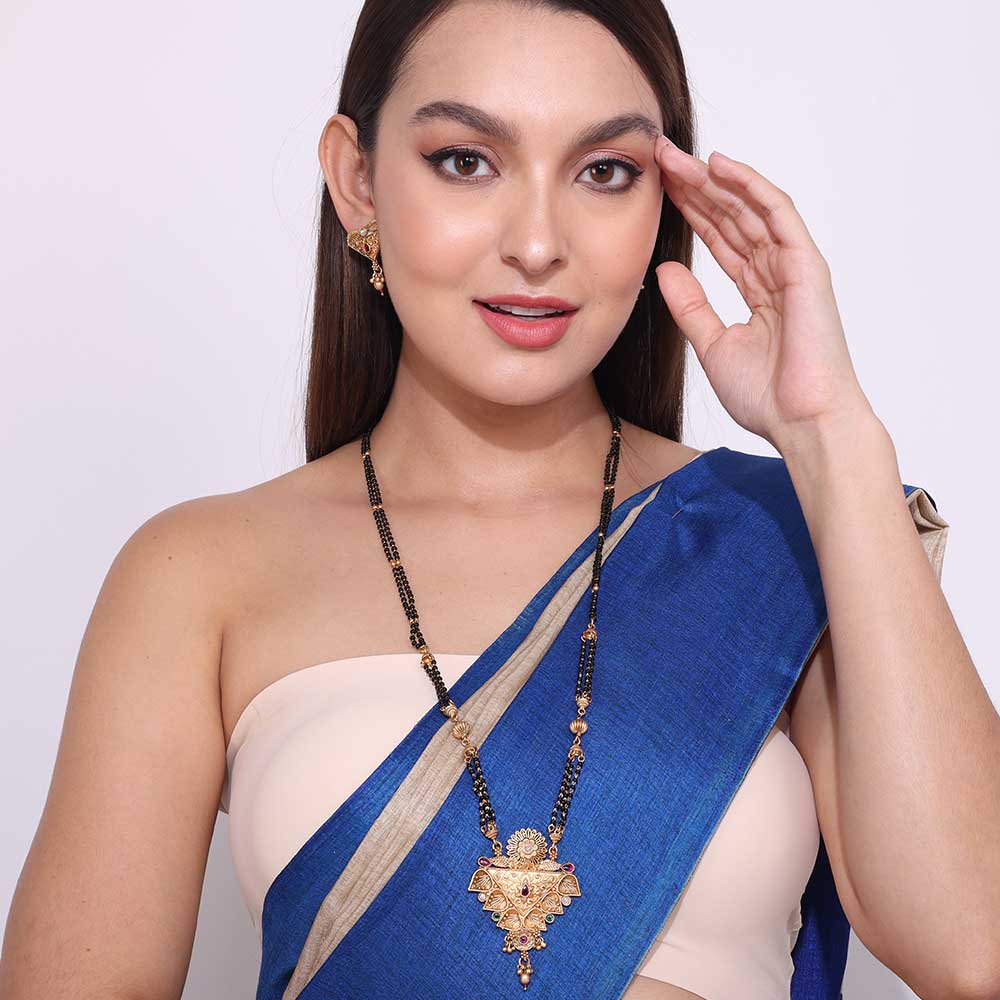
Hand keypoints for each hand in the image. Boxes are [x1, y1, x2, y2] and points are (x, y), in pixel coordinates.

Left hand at [653, 135, 874, 450]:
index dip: (691, 211)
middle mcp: (776, 272)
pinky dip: (750, 186)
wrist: (802, 422)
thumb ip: (691, 306)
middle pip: (731, 217)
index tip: (658, 188)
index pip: (720, 239)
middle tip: (660, 157)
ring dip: (713, 180)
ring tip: (677, 156)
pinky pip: (777, 214)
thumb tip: (666, 269)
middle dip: (695, 187)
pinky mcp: (806, 266)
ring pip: (749, 209)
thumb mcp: (712, 345)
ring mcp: (793, 267)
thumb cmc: (767, 396)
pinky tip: (719, 165)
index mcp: (759, 291)